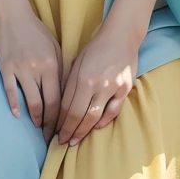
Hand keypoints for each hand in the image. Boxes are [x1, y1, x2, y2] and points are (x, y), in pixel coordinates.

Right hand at [0, 3, 63, 143]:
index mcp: (53, 65)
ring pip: (30, 101)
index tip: (63, 128)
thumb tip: (67, 95)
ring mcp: (20, 69)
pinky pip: (10, 91)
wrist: (13, 15)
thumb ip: (61, 71)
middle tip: (51, 135)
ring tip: (38, 126)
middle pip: (45, 104)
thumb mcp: (55, 49)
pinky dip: (14, 105)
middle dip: (49, 123)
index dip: (61, 118)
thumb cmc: (37, 32)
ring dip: (35, 117)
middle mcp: (37, 69)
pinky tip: (18, 115)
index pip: (59, 99)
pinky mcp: (5, 68)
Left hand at [55, 20, 141, 146]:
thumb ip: (70, 84)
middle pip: (80, 115)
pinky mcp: (125, 89)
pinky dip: (104, 121)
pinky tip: (95, 127)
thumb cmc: (95, 47)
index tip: (55, 132)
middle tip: (62, 142)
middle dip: (70, 131)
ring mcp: (112, 87)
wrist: (121, 35)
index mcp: (82, 77)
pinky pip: (113, 110)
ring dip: (84, 131)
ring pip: (95, 117)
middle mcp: (97, 84)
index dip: (60, 122)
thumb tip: (62, 108)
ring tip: (75, 141)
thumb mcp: (77, 62)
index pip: (67, 107)